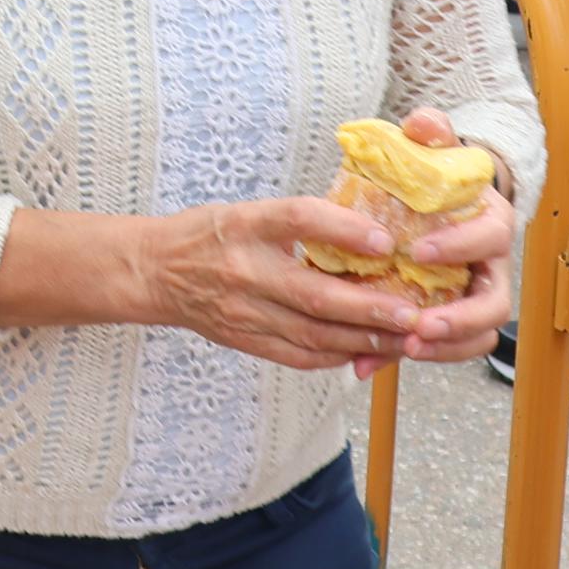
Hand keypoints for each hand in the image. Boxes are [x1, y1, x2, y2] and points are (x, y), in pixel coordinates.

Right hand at [137, 200, 432, 373]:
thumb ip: (299, 222)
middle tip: (413, 313)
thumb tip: (366, 231)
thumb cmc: (209, 235)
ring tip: (403, 339)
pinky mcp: (246, 340)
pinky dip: (337, 356)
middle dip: (370, 308)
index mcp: (245, 225)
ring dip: (364, 340)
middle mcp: (245, 271)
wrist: (156, 271)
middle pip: (314, 294)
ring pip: (314, 335)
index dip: (344, 229)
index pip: (299, 220)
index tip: (385, 239)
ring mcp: (245, 312)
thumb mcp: (249, 213)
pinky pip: (300, 356)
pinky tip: (365, 352)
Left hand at [387, 108, 519, 364]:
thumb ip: (431, 134)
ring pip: (475, 336)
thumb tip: (423, 122)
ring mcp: (472, 297)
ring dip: (442, 349)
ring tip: (403, 349)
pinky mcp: (445, 319)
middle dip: (460, 321)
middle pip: (495, 306)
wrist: (442, 202)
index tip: (418, 251)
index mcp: (491, 225)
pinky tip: (366, 362)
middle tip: (421, 327)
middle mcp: (491, 268)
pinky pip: (438, 347)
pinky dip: (403, 356)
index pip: (489, 240)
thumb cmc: (439, 177)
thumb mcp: (436, 150)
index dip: (459, 247)